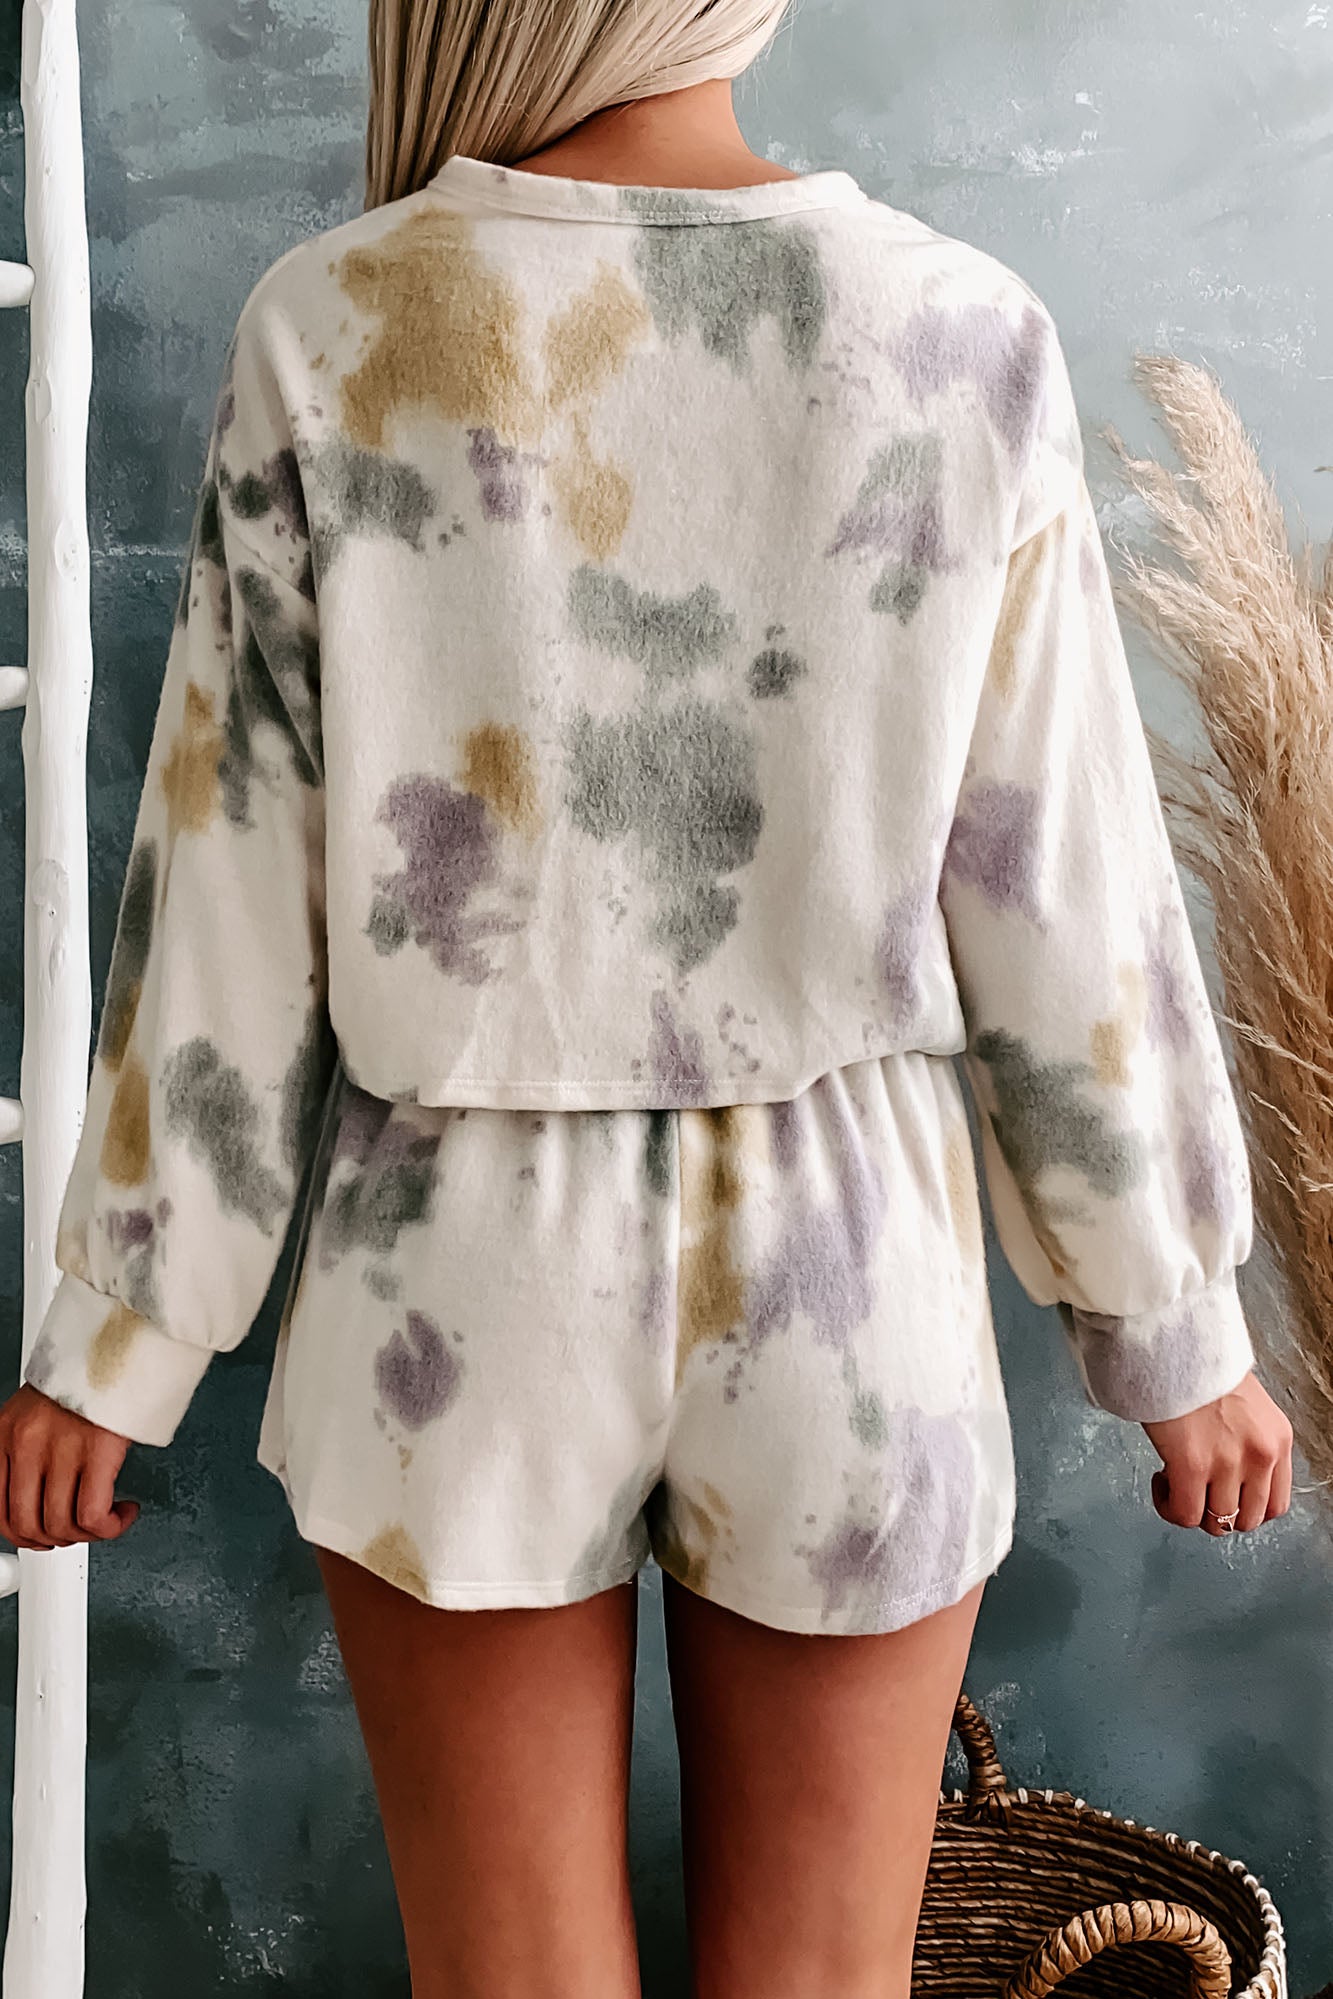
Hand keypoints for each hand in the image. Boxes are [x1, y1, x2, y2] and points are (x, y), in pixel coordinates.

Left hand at [0, 1384, 140, 1550]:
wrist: (119, 1340)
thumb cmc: (83, 1376)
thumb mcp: (32, 1412)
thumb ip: (24, 1453)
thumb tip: (35, 1501)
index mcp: (4, 1435)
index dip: (23, 1535)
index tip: (42, 1535)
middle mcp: (26, 1444)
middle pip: (27, 1524)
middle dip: (55, 1540)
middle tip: (77, 1531)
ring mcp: (60, 1448)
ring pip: (61, 1525)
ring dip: (88, 1535)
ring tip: (106, 1519)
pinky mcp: (98, 1451)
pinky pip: (93, 1514)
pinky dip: (109, 1527)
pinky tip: (122, 1512)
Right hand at [1142, 1369, 1292, 1535]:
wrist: (1174, 1340)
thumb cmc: (1200, 1365)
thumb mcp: (1248, 1405)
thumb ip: (1249, 1441)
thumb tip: (1233, 1474)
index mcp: (1278, 1439)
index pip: (1276, 1505)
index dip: (1245, 1509)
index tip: (1224, 1495)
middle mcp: (1260, 1455)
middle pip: (1247, 1520)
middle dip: (1219, 1512)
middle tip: (1197, 1491)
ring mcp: (1229, 1463)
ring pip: (1216, 1522)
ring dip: (1192, 1509)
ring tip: (1174, 1482)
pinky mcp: (1192, 1465)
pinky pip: (1184, 1514)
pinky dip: (1169, 1507)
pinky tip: (1161, 1479)